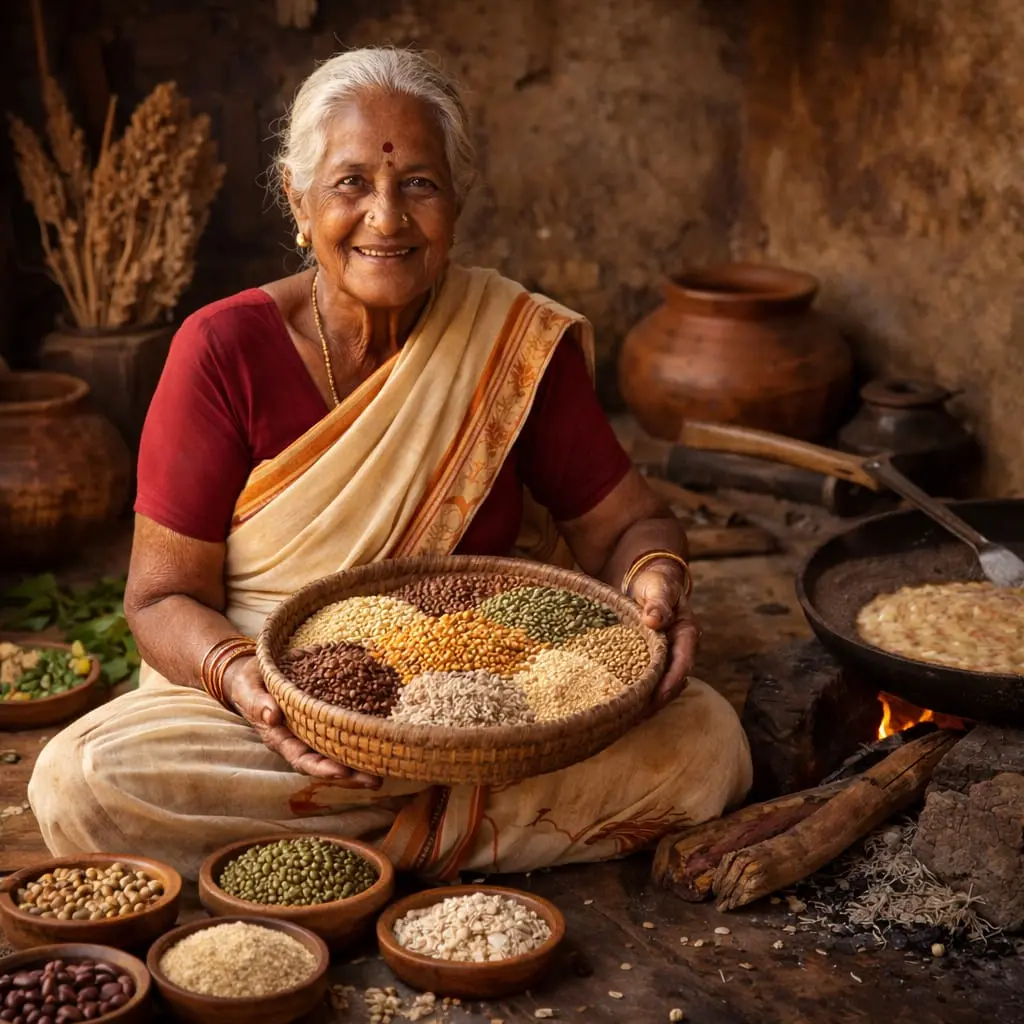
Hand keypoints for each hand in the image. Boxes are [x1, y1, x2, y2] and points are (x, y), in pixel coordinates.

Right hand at [222, 657, 381, 787]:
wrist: (257, 673)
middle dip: (350, 774)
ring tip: (386, 767)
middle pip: (326, 762)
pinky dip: (361, 736)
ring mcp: (314, 731)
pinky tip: (382, 739)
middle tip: (375, 780)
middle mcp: (300, 740)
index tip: (341, 772)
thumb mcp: (250, 689)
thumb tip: (272, 716)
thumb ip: (258, 703)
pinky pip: (344, 731)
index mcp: (281, 739)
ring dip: (361, 760)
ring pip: (339, 750)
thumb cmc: (251, 683)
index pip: (302, 760)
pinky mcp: (325, 718)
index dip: (322, 768)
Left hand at [628, 560, 700, 710]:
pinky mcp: (648, 658)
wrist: (644, 577)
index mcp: (686, 632)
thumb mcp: (658, 586)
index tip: (658, 696)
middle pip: (672, 680)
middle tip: (638, 714)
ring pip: (659, 683)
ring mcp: (664, 656)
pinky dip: (636, 690)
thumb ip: (658, 601)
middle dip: (658, 698)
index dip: (672, 680)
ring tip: (627, 716)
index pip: (683, 661)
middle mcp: (679, 648)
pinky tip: (621, 704)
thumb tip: (654, 620)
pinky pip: (645, 678)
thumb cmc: (654, 581)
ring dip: (647, 699)